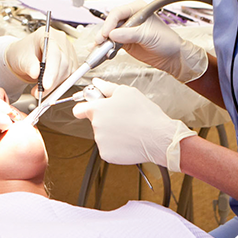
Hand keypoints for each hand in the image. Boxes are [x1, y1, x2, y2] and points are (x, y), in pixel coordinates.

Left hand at [5, 27, 78, 96]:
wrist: (25, 57)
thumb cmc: (23, 53)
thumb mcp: (21, 58)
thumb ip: (29, 65)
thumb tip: (36, 74)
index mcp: (47, 35)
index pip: (54, 53)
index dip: (52, 70)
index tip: (46, 85)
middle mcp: (61, 41)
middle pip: (63, 63)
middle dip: (52, 82)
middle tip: (40, 92)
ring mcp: (68, 51)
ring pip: (68, 72)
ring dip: (55, 85)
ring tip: (41, 91)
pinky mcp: (71, 62)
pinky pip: (70, 76)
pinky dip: (59, 85)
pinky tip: (49, 87)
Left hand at [72, 78, 195, 170]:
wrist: (159, 138)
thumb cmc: (145, 114)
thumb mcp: (126, 92)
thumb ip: (107, 87)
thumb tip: (97, 82)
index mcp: (97, 109)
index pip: (78, 109)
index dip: (84, 107)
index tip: (88, 108)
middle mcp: (96, 126)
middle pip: (95, 122)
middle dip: (105, 119)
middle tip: (122, 117)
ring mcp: (101, 141)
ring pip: (102, 135)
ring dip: (111, 133)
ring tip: (129, 128)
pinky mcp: (107, 155)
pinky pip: (108, 148)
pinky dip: (116, 146)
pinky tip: (128, 140)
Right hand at [96, 1, 207, 83]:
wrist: (172, 57)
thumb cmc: (167, 41)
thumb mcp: (148, 35)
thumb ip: (130, 34)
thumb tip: (113, 34)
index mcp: (137, 10)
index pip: (118, 13)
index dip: (110, 23)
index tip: (106, 33)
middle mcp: (130, 19)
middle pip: (111, 23)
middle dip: (104, 32)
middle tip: (100, 41)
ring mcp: (126, 31)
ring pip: (109, 34)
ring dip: (103, 42)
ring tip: (99, 49)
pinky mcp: (124, 42)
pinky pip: (111, 44)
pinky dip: (105, 48)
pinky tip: (101, 52)